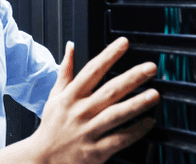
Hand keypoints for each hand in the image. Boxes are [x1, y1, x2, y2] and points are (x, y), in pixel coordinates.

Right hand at [26, 37, 159, 162]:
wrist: (41, 160)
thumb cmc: (50, 127)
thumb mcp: (54, 97)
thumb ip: (65, 71)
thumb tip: (71, 46)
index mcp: (70, 97)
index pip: (91, 71)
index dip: (108, 55)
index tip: (124, 43)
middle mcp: (80, 112)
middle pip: (109, 91)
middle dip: (131, 78)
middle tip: (150, 68)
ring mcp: (88, 132)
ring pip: (116, 115)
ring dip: (137, 104)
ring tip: (154, 94)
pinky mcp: (96, 151)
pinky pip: (119, 139)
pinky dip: (135, 131)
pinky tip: (149, 122)